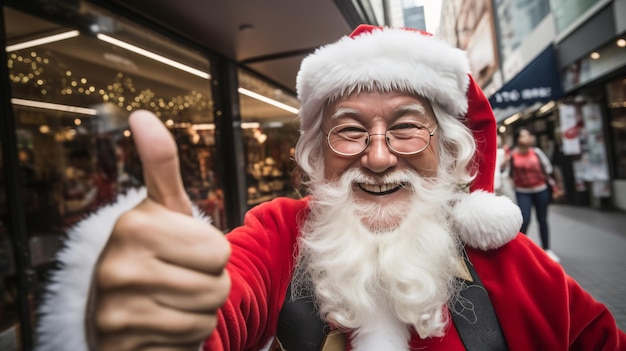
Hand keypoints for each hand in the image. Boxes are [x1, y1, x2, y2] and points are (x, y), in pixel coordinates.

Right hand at [89, 110, 230, 349]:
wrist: (114, 303)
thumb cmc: (151, 248)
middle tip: (180, 276)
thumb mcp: (161, 207)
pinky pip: (188, 341)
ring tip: (172, 297)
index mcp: (134, 226)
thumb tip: (142, 115)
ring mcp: (116, 311)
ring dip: (198, 309)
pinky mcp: (121, 345)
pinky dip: (185, 334)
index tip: (184, 250)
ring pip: (205, 315)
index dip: (211, 253)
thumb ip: (160, 163)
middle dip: (208, 283)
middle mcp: (118, 268)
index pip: (218, 251)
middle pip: (216, 285)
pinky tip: (163, 321)